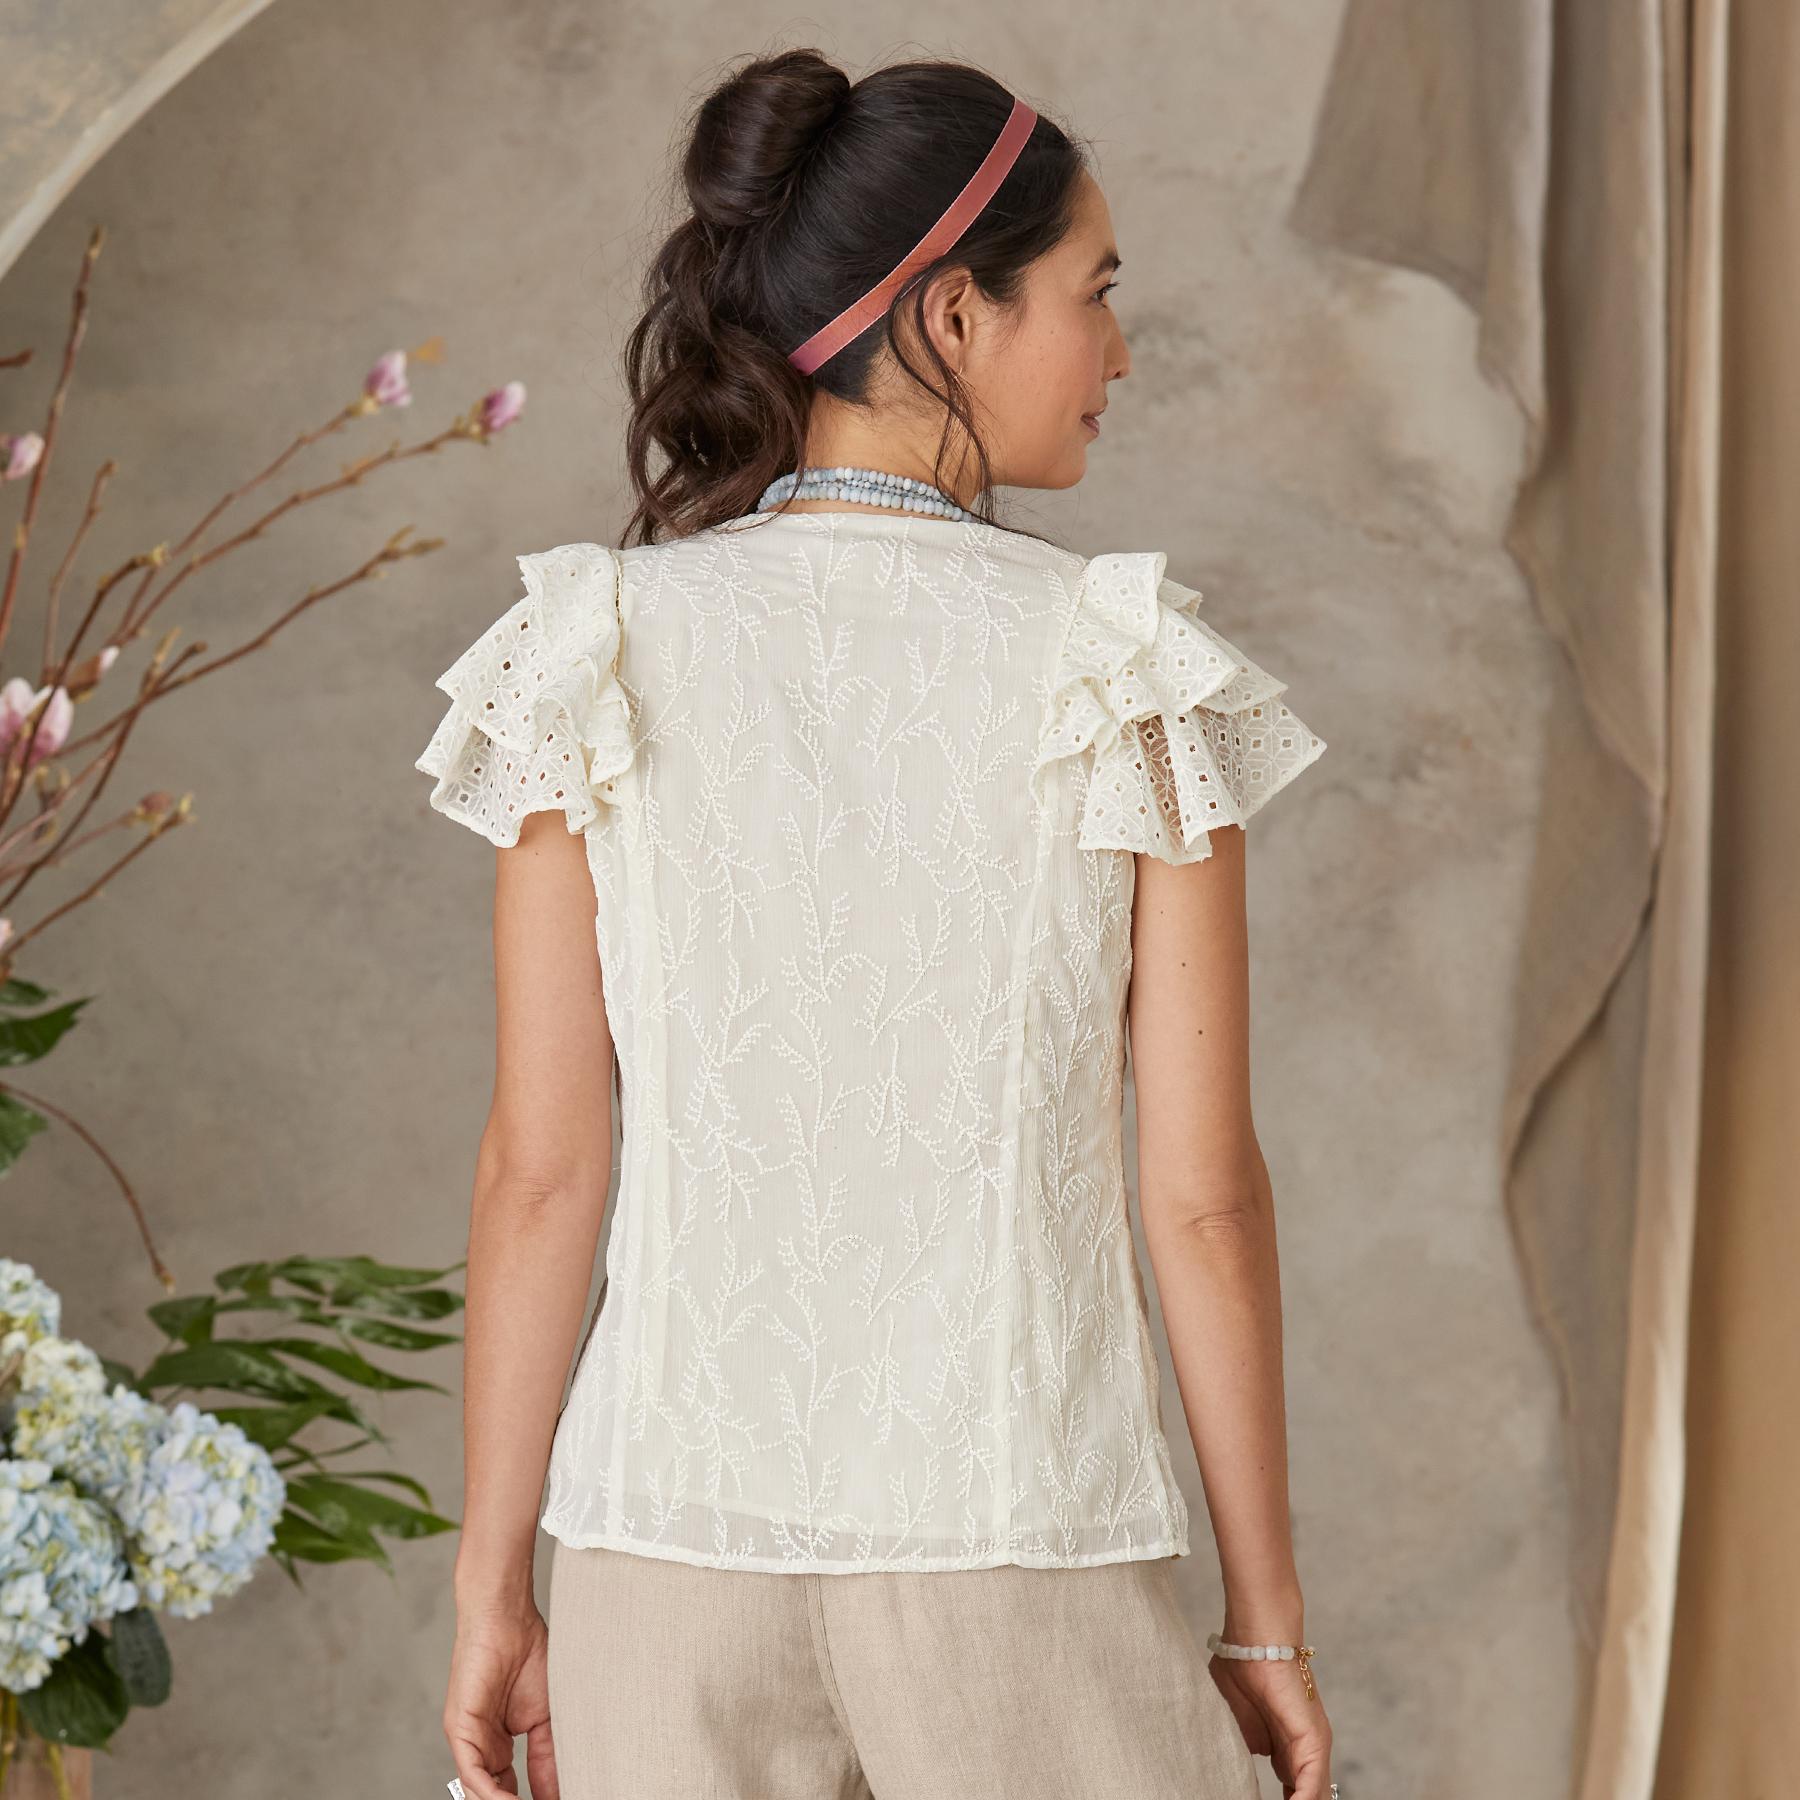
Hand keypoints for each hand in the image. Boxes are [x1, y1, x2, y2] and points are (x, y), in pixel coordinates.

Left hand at [443, 1603, 558, 1799]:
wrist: (510, 1620)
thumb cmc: (528, 1656)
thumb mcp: (545, 1717)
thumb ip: (546, 1758)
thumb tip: (557, 1793)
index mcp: (498, 1747)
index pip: (509, 1791)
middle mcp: (480, 1749)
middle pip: (492, 1795)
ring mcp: (468, 1741)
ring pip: (479, 1791)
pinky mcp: (459, 1731)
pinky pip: (472, 1774)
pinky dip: (490, 1795)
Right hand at [1211, 1651, 1332, 1799]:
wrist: (1253, 1636)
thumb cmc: (1238, 1665)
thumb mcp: (1233, 1717)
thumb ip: (1241, 1741)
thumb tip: (1235, 1766)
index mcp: (1283, 1746)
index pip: (1289, 1790)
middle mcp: (1301, 1751)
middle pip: (1303, 1795)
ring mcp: (1311, 1747)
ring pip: (1312, 1795)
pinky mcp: (1315, 1741)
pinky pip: (1313, 1786)